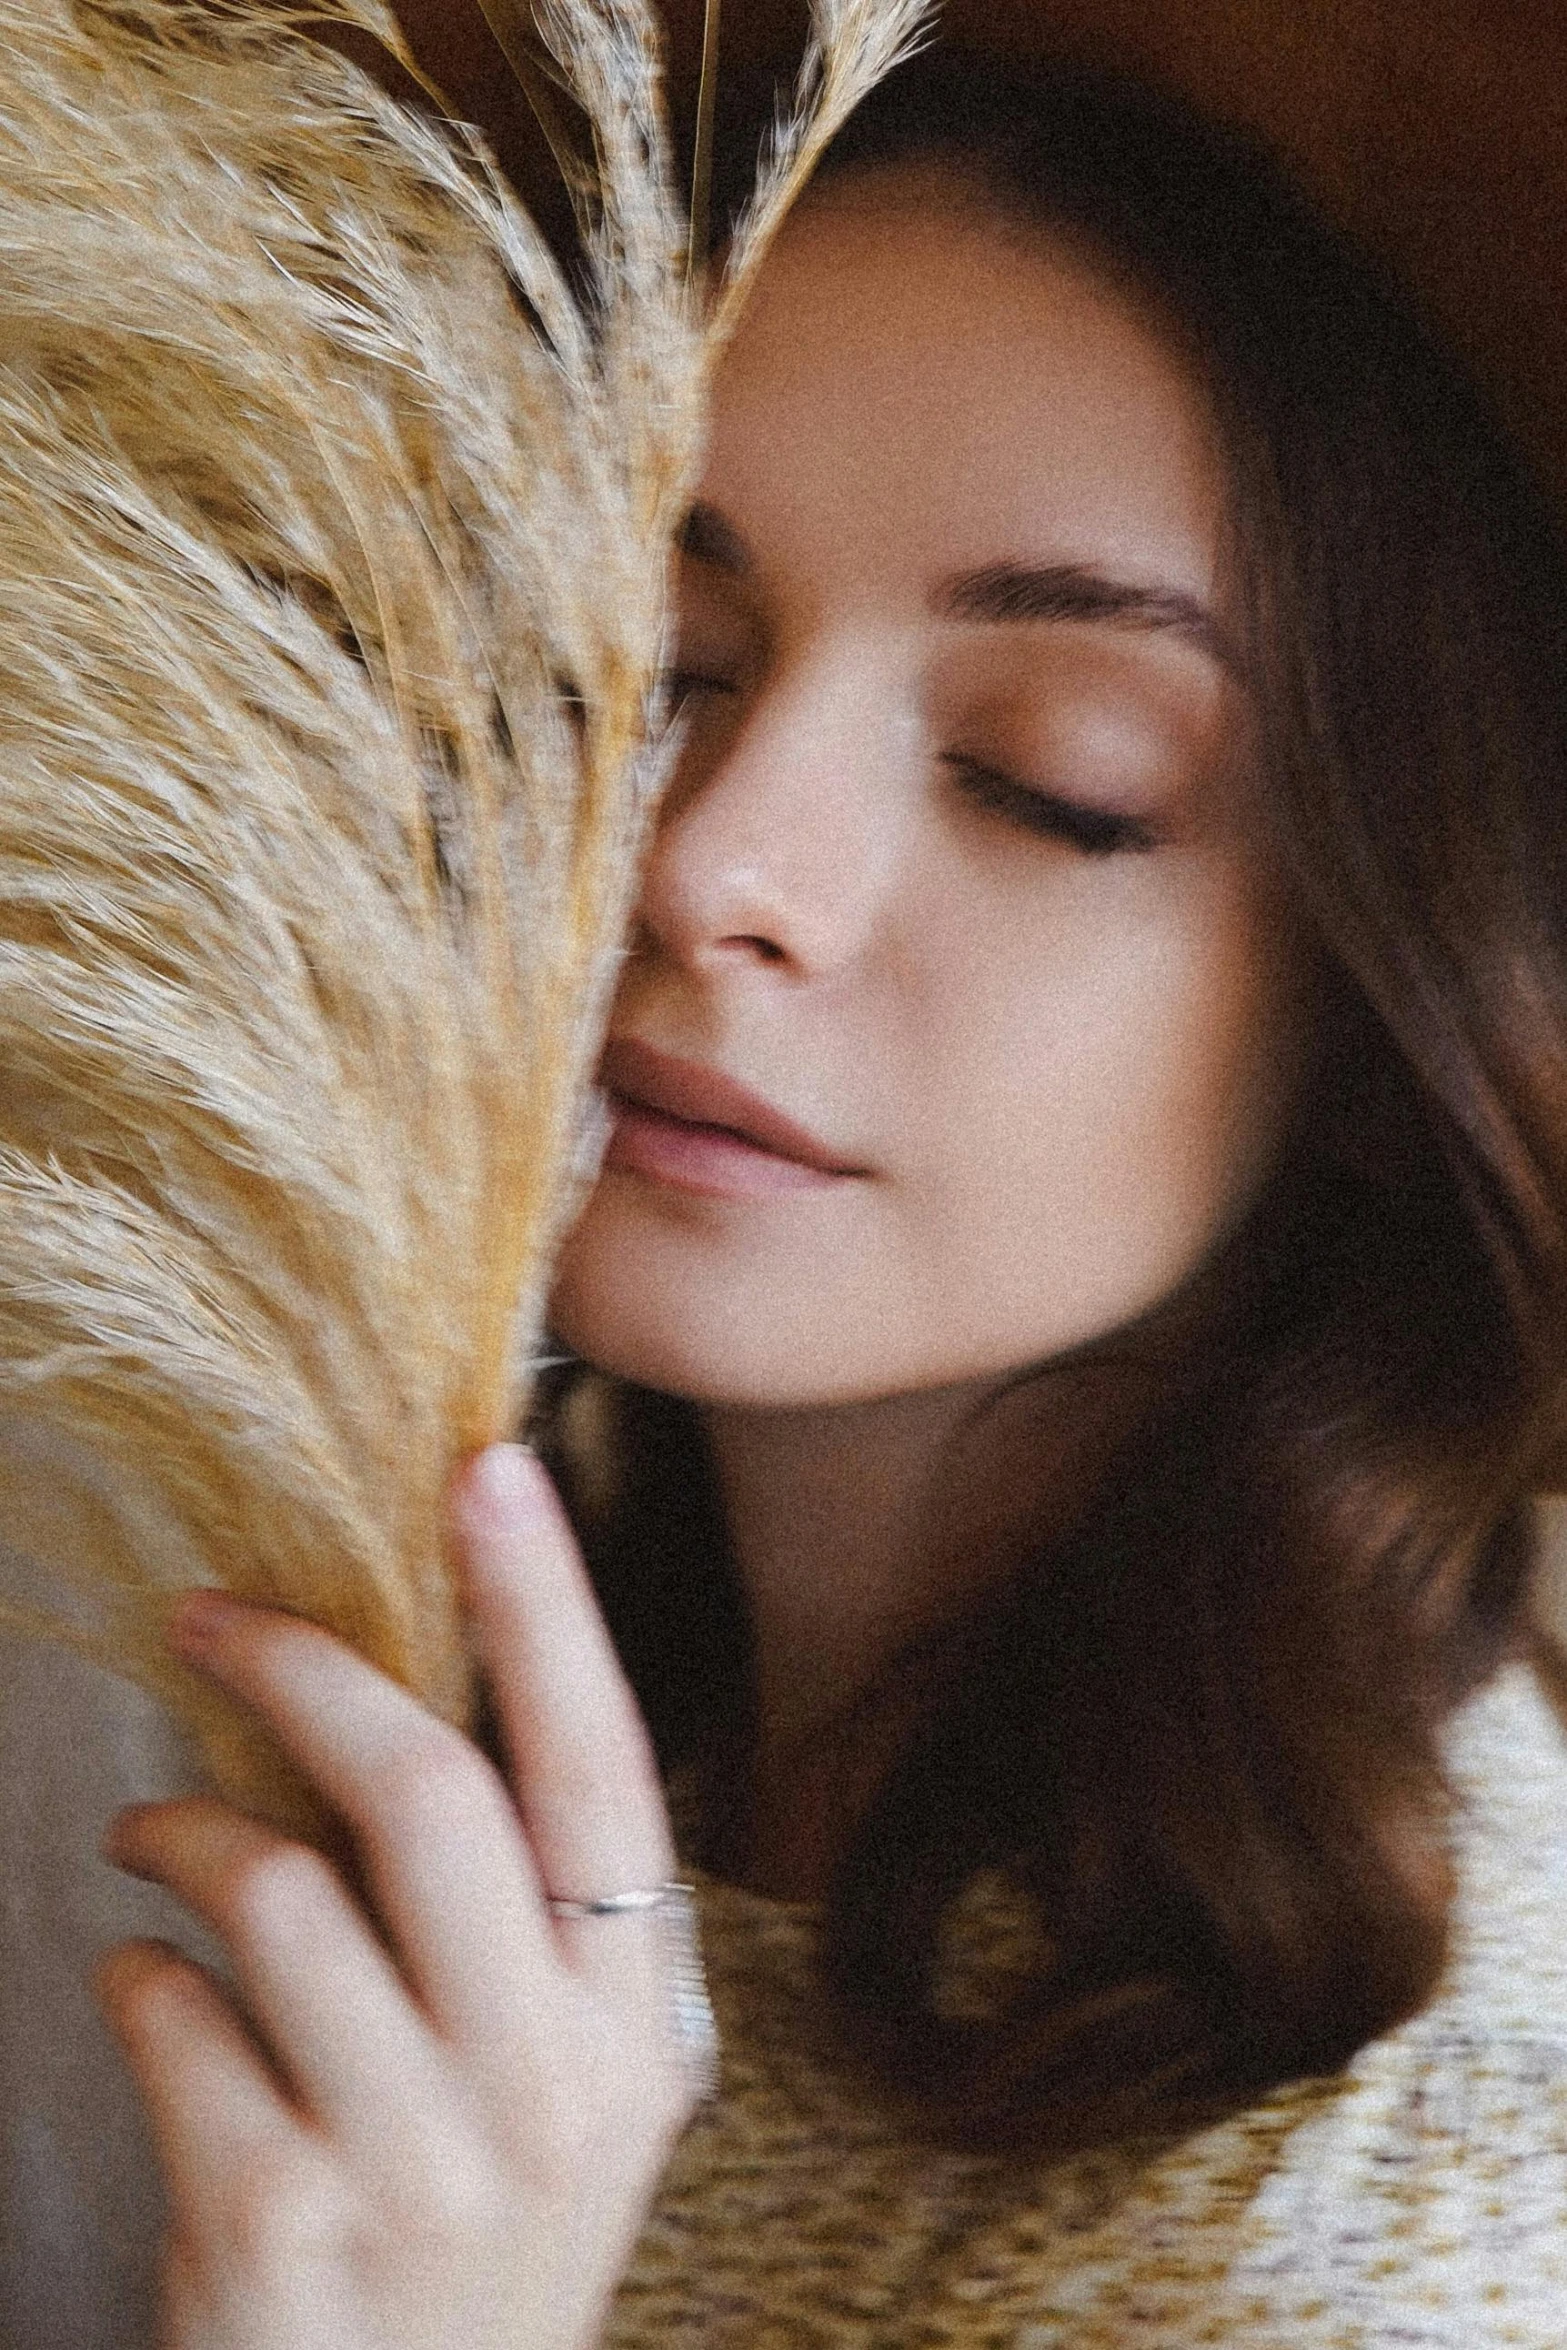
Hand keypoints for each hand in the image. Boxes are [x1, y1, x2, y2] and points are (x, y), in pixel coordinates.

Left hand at [93, 1445, 694, 2349]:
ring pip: (279, 1892)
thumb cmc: (470, 2229)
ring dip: (181, 1832)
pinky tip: (146, 1991)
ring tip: (148, 1838)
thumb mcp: (552, 2087)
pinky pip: (172, 2018)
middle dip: (305, 1672)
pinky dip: (135, 1973)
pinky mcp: (278, 2230)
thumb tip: (402, 1701)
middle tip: (209, 1616)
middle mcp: (548, 2089)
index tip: (490, 1468)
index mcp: (630, 2023)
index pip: (600, 1769)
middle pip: (428, 1798)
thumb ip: (520, 1920)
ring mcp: (418, 2167)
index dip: (546, 1608)